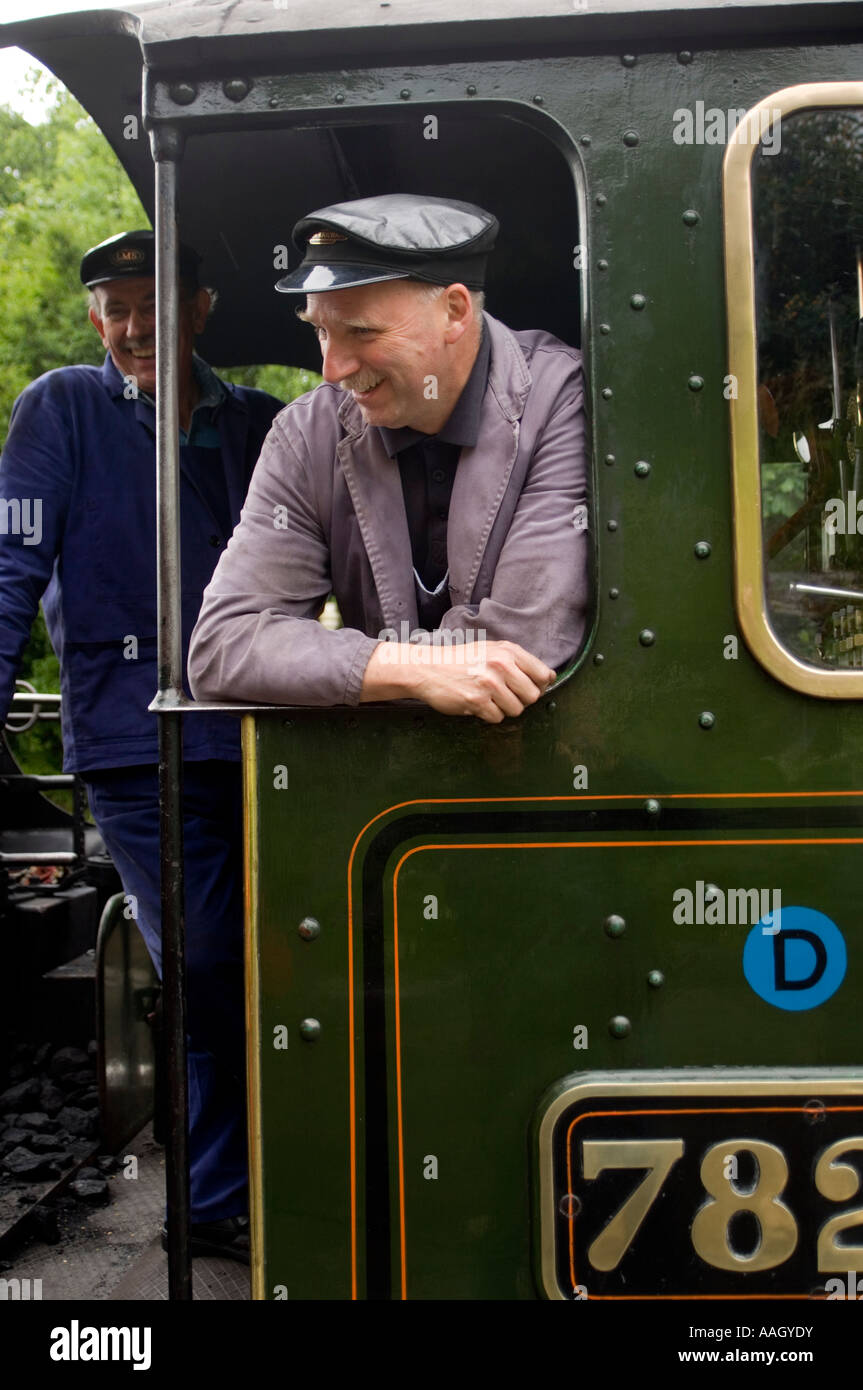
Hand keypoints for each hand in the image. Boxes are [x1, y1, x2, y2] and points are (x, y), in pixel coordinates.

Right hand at [361, 639, 555, 722]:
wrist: (427, 668)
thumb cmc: (461, 660)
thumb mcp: (491, 650)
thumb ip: (518, 661)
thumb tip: (549, 678)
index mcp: (508, 651)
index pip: (543, 674)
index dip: (539, 685)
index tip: (526, 687)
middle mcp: (501, 665)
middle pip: (533, 695)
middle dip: (521, 699)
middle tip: (504, 694)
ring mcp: (489, 684)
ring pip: (517, 709)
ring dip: (504, 709)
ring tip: (488, 698)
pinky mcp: (477, 701)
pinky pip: (497, 718)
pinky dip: (488, 715)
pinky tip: (477, 703)